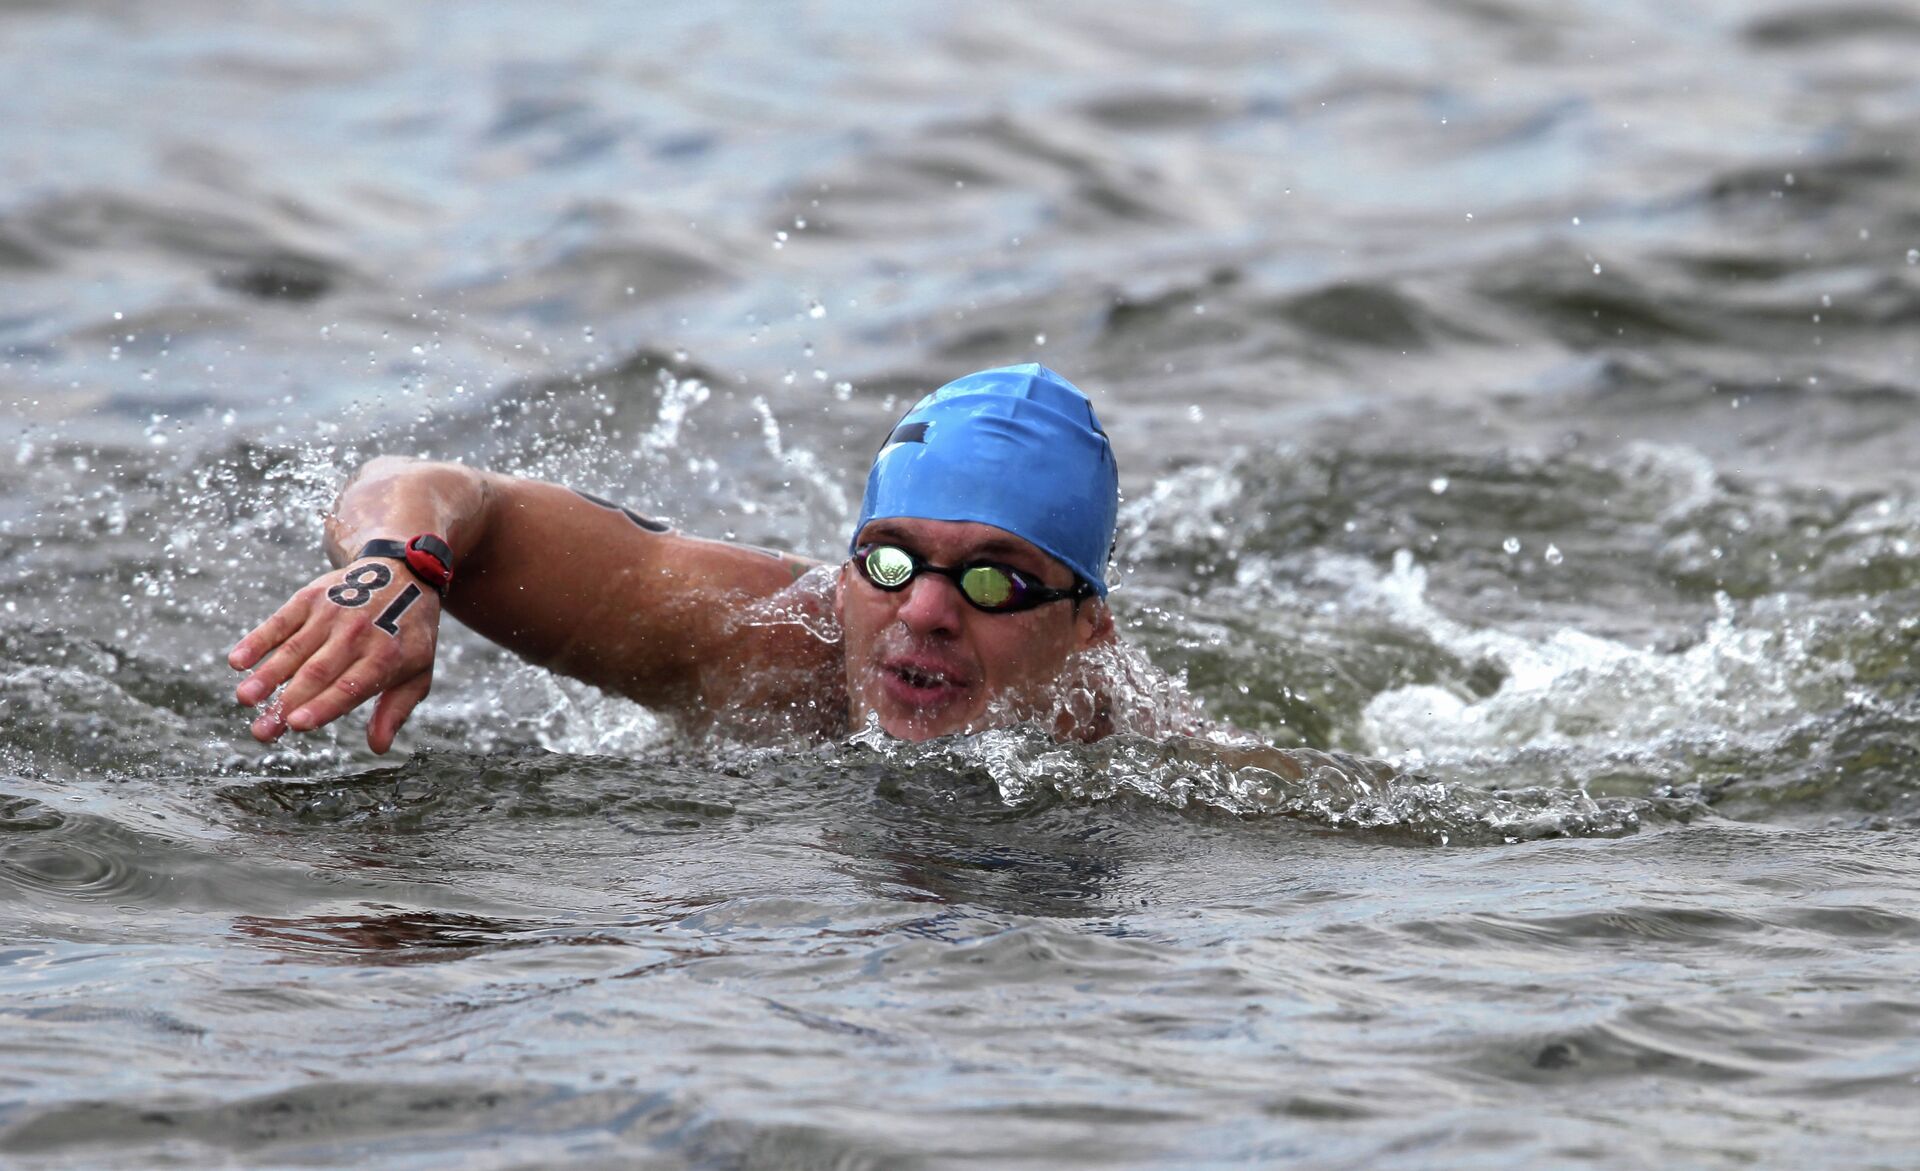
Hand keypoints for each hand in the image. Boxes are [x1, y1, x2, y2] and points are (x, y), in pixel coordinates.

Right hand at [229, 558, 441, 752]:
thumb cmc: (408, 634)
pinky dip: (258, 641)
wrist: (403, 574)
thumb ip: (395, 709)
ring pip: (294, 649)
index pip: (350, 686)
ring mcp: (332, 614)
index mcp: (386, 656)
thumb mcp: (417, 671)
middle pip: (316, 673)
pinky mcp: (311, 598)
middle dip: (286, 704)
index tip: (296, 725)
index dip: (323, 706)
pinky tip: (237, 661)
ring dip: (266, 676)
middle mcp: (357, 634)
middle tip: (260, 732)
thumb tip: (378, 747)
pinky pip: (280, 621)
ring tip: (245, 699)